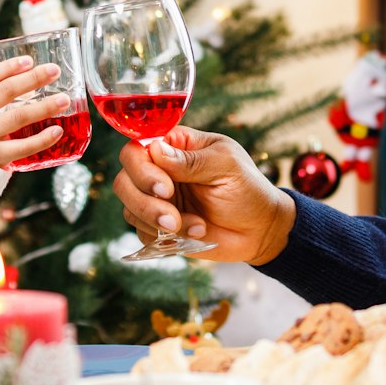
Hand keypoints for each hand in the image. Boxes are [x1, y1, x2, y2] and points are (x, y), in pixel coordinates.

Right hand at [0, 56, 73, 168]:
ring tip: (64, 100)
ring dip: (44, 107)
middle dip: (32, 79)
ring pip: (18, 117)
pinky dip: (42, 139)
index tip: (29, 60)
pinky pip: (23, 146)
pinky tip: (57, 130)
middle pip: (5, 92)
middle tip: (54, 71)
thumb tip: (32, 77)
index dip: (9, 67)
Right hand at [114, 127, 295, 264]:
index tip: (166, 187)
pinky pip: (141, 231)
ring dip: (156, 222)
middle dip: (145, 201)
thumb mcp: (227, 166)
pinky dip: (165, 237)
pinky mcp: (158, 226)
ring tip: (196, 228)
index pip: (138, 147)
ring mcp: (156, 200)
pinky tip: (196, 234)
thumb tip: (155, 150)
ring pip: (129, 207)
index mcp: (175, 147)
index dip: (141, 167)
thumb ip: (192, 160)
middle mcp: (159, 171)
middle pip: (124, 179)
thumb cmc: (247, 190)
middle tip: (172, 216)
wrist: (260, 230)